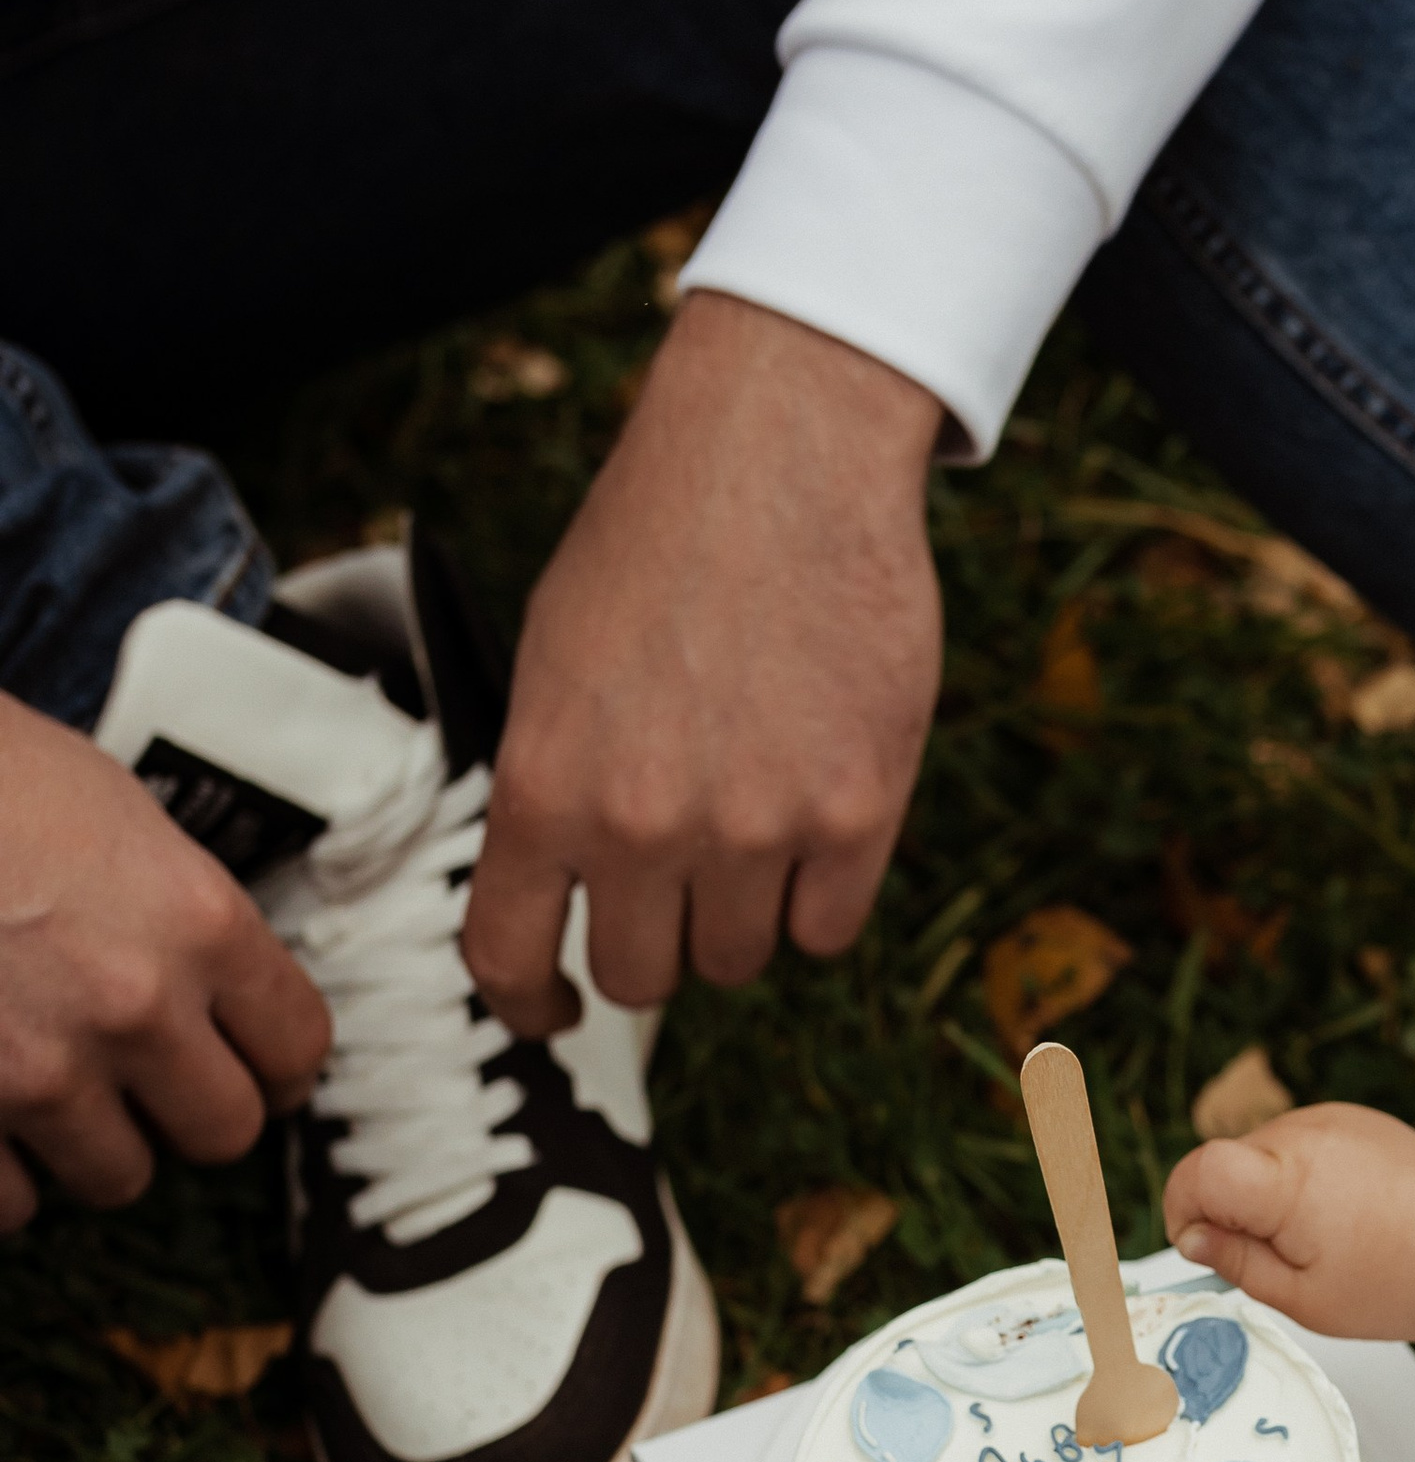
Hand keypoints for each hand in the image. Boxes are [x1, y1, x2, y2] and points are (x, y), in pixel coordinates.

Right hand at [0, 693, 330, 1227]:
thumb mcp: (112, 814)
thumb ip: (178, 914)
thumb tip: (216, 987)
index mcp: (198, 922)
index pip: (297, 1047)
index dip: (275, 1065)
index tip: (256, 1068)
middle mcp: (134, 1007)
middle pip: (223, 1131)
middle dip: (186, 1113)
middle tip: (145, 1084)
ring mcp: (40, 1070)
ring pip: (118, 1177)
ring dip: (89, 1144)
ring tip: (47, 1086)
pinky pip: (13, 1204)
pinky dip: (3, 1175)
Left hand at [463, 293, 943, 1030]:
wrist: (781, 452)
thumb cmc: (659, 539)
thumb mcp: (554, 661)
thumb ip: (556, 786)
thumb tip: (570, 889)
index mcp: (545, 786)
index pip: (509, 960)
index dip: (530, 1005)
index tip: (555, 1010)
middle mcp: (643, 826)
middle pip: (642, 977)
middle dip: (656, 942)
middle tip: (680, 885)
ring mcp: (756, 827)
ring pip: (741, 958)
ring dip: (743, 915)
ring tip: (755, 822)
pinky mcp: (858, 813)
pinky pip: (828, 929)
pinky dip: (820, 897)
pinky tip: (817, 823)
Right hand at [1162, 1101, 1414, 1338]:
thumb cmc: (1396, 1278)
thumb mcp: (1304, 1298)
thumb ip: (1237, 1264)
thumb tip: (1192, 1241)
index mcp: (1285, 1183)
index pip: (1197, 1171)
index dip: (1183, 1207)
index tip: (1201, 1243)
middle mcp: (1302, 1136)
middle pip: (1228, 1164)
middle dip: (1233, 1209)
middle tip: (1278, 1255)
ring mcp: (1326, 1120)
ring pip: (1262, 1155)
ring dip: (1270, 1193)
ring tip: (1321, 1234)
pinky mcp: (1347, 1118)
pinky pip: (1298, 1146)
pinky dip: (1302, 1177)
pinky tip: (1339, 1209)